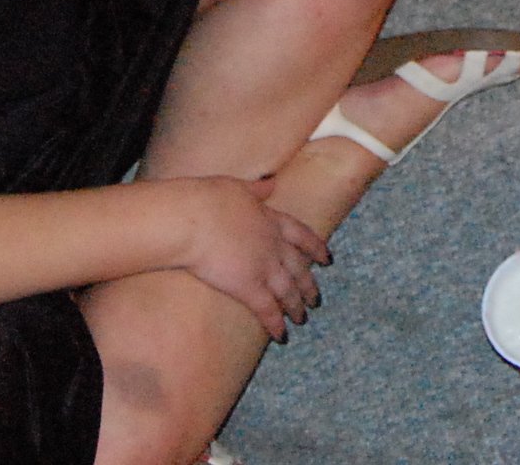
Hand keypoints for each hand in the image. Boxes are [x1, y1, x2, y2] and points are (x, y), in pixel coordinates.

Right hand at [182, 177, 330, 339]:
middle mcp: (273, 245)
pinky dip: (276, 324)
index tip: (327, 258)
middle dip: (309, 285)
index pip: (302, 236)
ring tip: (302, 319)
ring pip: (288, 292)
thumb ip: (258, 189)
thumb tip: (272, 183)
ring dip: (296, 307)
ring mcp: (263, 267)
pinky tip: (282, 336)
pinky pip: (267, 310)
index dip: (316, 248)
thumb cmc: (208, 199)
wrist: (192, 219)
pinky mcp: (248, 287)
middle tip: (316, 299)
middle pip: (298, 269)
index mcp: (271, 219)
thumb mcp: (238, 186)